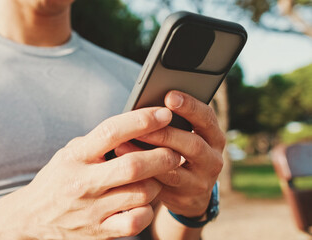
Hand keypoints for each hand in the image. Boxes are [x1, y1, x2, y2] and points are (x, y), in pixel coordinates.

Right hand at [0, 107, 181, 239]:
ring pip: (142, 194)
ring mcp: (92, 210)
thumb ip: (98, 142)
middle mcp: (83, 183)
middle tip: (174, 151)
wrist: (32, 217)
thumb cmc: (57, 179)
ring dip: (157, 182)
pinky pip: (136, 222)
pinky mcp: (99, 232)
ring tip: (156, 177)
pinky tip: (143, 202)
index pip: (112, 132)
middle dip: (162, 155)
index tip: (164, 113)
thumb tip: (137, 126)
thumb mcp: (69, 153)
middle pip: (134, 166)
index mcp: (76, 157)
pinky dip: (147, 210)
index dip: (142, 120)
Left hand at [115, 91, 224, 217]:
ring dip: (147, 154)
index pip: (206, 117)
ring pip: (175, 167)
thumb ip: (171, 123)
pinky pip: (162, 186)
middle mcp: (213, 159)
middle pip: (193, 144)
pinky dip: (143, 173)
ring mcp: (201, 181)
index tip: (169, 96)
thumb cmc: (179, 153)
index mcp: (213, 137)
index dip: (190, 106)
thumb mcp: (184, 137)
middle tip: (142, 123)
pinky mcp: (185, 198)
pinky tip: (124, 164)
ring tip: (122, 144)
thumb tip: (143, 105)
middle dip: (166, 132)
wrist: (189, 194)